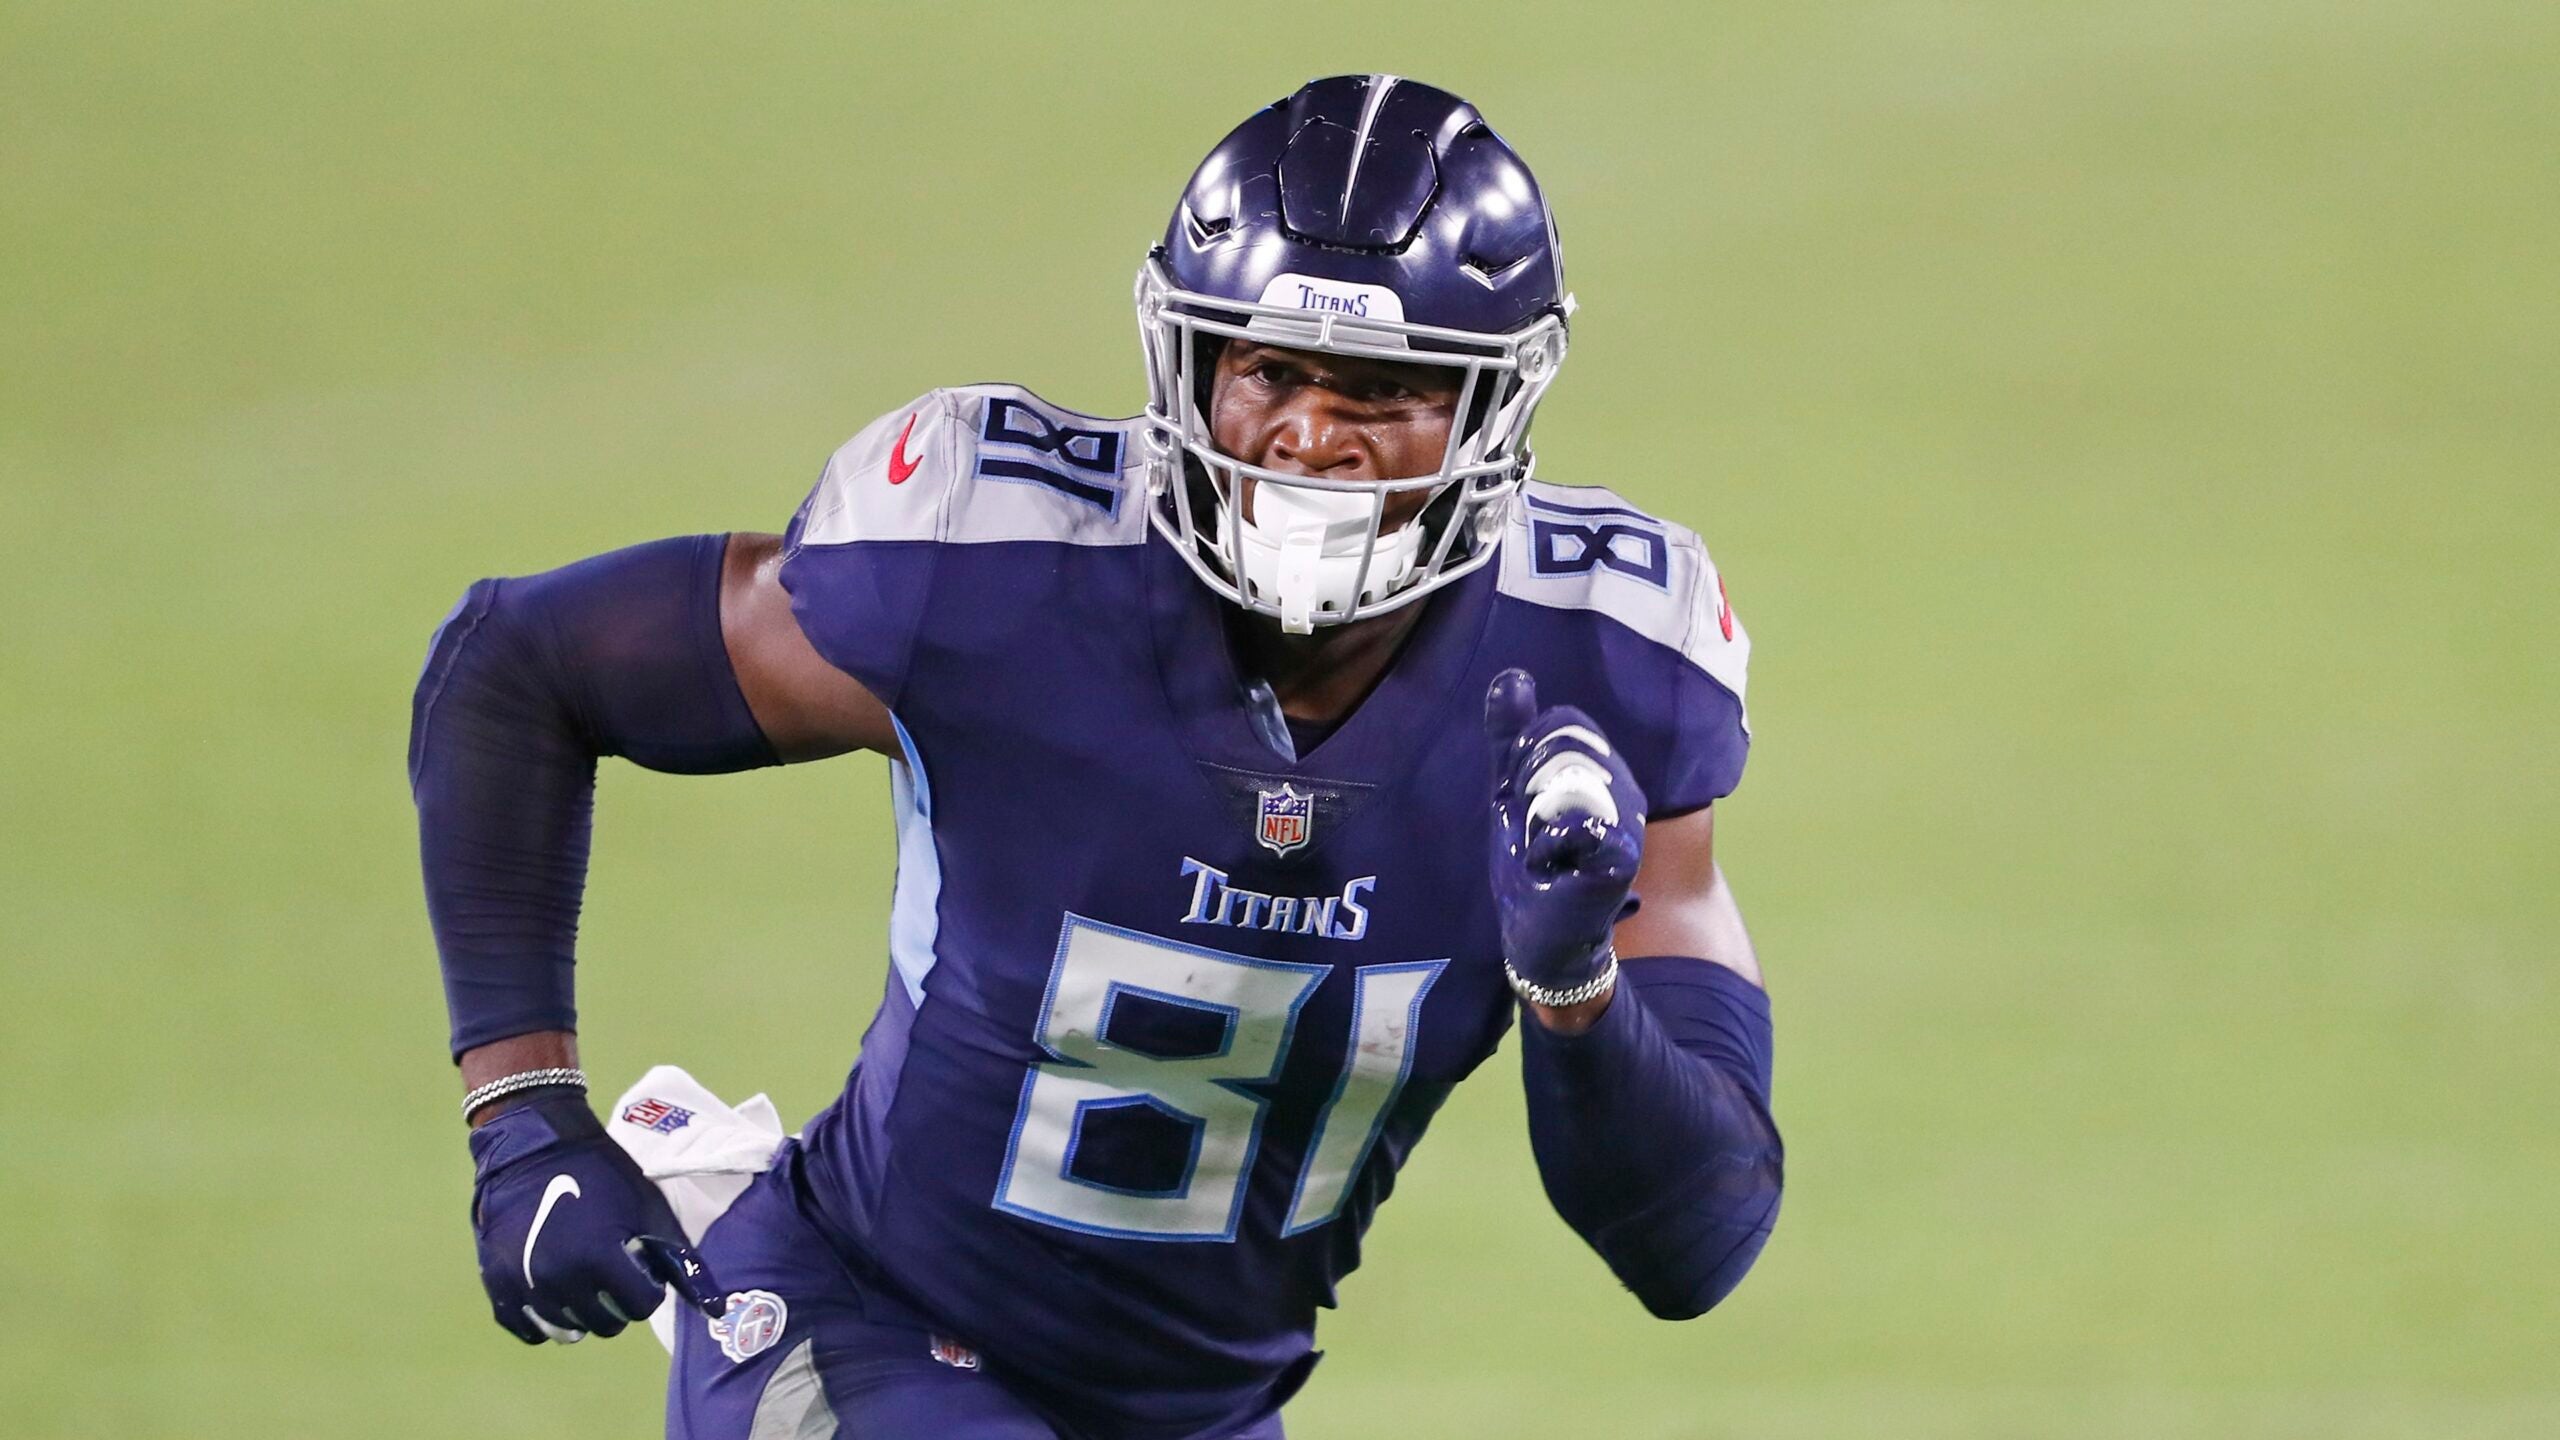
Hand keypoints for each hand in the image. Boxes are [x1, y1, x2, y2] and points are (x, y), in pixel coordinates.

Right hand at [468, 1092, 724, 1343]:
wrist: (534, 1148)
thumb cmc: (601, 1173)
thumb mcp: (648, 1209)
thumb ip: (678, 1259)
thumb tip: (712, 1306)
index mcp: (598, 1258)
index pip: (640, 1307)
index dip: (648, 1288)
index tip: (641, 1267)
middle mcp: (559, 1278)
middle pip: (606, 1324)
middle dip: (618, 1303)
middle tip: (613, 1275)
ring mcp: (524, 1284)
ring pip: (568, 1330)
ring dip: (583, 1314)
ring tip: (586, 1282)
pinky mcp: (497, 1285)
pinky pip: (528, 1328)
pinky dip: (545, 1320)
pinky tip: (558, 1297)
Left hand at [1485, 668, 1647, 996]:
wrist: (1536, 929)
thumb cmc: (1532, 860)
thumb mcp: (1512, 788)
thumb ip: (1512, 735)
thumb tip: (1513, 676)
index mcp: (1601, 765)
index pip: (1561, 722)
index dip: (1526, 755)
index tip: (1522, 797)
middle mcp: (1624, 786)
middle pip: (1561, 744)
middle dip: (1526, 787)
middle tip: (1533, 830)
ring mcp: (1628, 819)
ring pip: (1563, 782)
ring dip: (1533, 822)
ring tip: (1544, 851)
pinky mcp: (1622, 855)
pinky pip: (1573, 822)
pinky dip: (1545, 848)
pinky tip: (1554, 871)